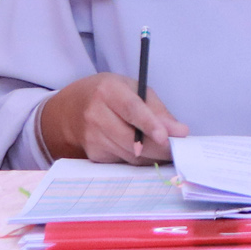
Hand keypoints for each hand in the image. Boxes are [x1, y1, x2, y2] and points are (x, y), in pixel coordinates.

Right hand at [39, 73, 187, 163]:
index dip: (150, 125)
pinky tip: (147, 152)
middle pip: (131, 138)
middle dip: (159, 148)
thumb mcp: (134, 89)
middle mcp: (95, 115)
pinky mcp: (93, 155)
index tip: (167, 137)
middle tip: (178, 149)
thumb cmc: (110, 94)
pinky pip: (123, 161)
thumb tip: (179, 131)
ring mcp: (91, 138)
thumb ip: (157, 109)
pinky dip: (140, 159)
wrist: (71, 108)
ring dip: (152, 156)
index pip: (131, 110)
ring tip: (167, 150)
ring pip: (130, 154)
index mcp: (108, 91)